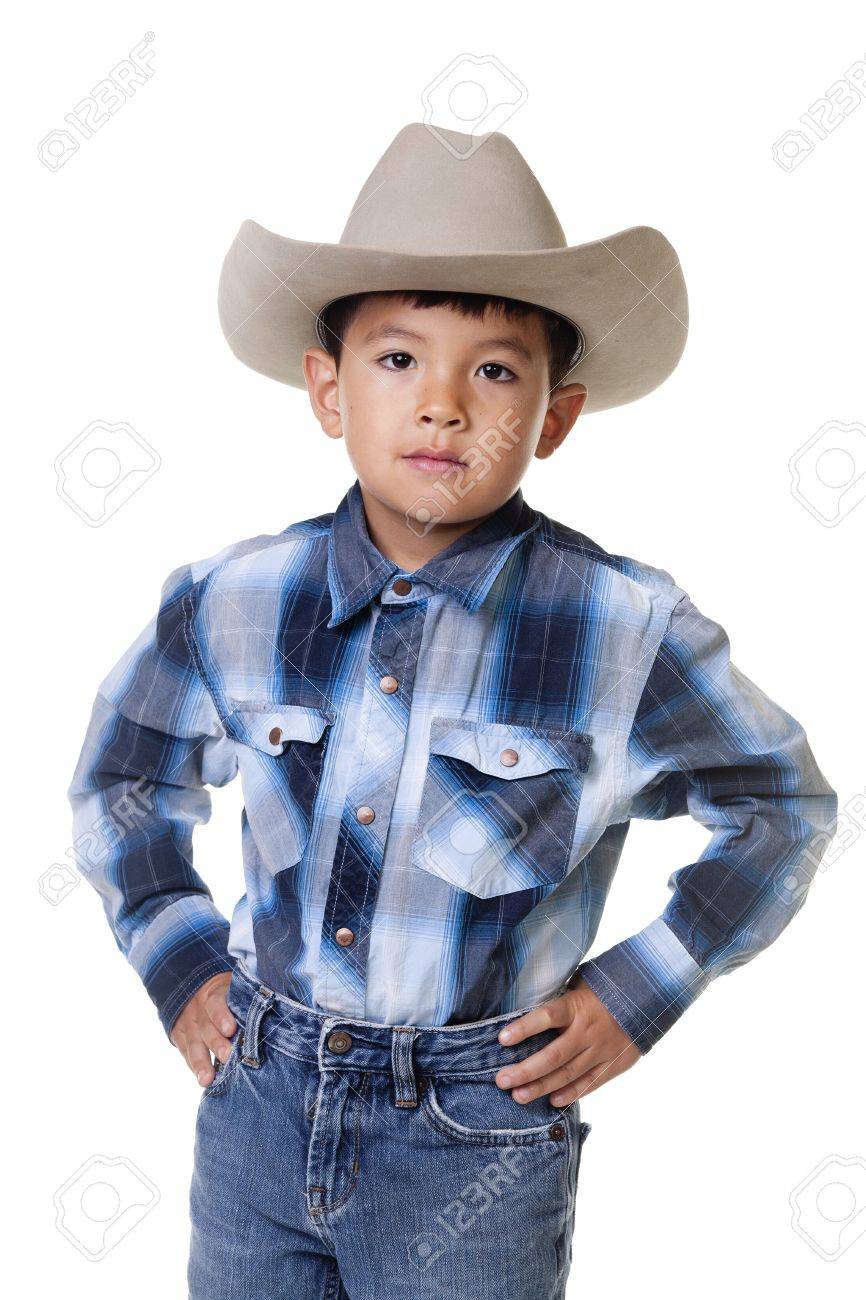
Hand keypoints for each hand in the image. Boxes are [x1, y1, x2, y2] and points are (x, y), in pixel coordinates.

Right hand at [170, 972, 237, 1087]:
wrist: (194, 987)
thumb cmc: (226, 992)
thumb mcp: (233, 987)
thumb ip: (247, 997)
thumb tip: (271, 1006)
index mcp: (214, 992)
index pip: (216, 1002)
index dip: (222, 1016)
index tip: (230, 1029)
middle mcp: (198, 1008)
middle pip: (206, 1026)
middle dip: (216, 1042)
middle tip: (227, 1056)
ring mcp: (188, 1023)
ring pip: (193, 1043)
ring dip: (200, 1062)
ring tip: (207, 1079)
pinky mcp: (179, 1036)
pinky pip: (186, 1052)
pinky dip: (193, 1066)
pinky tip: (201, 1078)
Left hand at [494, 977, 641, 1104]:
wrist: (648, 998)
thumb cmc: (604, 988)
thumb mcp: (581, 982)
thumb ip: (559, 995)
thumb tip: (526, 998)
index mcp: (578, 1005)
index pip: (547, 1016)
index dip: (524, 1028)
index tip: (502, 1039)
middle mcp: (588, 1030)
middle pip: (553, 1055)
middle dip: (525, 1070)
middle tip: (501, 1080)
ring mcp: (602, 1050)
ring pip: (568, 1074)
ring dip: (541, 1087)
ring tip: (518, 1096)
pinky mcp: (614, 1064)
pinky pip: (590, 1083)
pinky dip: (571, 1093)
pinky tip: (552, 1101)